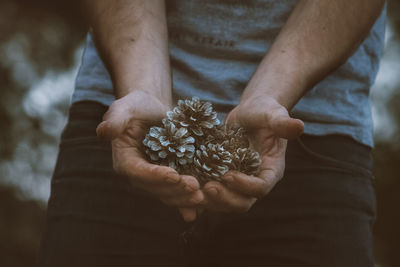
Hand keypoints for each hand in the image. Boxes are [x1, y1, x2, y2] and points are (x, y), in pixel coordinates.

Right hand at [96, 90, 203, 221]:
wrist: (153, 109)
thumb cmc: (137, 106)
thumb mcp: (125, 108)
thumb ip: (115, 119)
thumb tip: (102, 132)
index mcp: (125, 160)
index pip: (138, 172)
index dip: (155, 176)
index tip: (174, 174)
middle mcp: (139, 174)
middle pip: (155, 188)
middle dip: (175, 189)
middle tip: (195, 186)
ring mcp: (154, 178)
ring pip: (168, 194)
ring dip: (184, 198)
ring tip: (202, 196)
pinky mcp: (168, 178)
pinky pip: (177, 192)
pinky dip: (187, 204)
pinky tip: (200, 209)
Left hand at [202, 94, 303, 211]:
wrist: (248, 114)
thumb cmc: (263, 112)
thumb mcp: (273, 114)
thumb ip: (282, 123)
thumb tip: (299, 125)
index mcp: (270, 170)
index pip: (261, 187)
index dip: (246, 185)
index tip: (228, 175)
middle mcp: (254, 181)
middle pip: (242, 202)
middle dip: (225, 199)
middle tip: (207, 188)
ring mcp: (237, 182)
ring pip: (225, 202)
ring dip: (209, 201)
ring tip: (192, 190)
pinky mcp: (221, 178)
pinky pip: (211, 193)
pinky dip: (199, 195)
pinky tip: (184, 189)